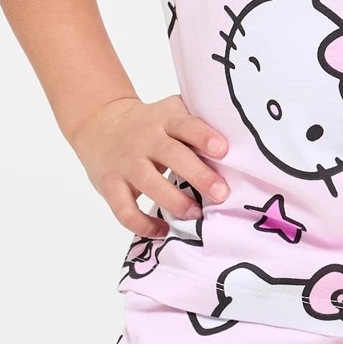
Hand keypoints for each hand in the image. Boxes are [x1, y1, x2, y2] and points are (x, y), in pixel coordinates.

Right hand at [68, 94, 228, 236]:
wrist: (100, 123)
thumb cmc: (150, 124)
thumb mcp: (170, 113)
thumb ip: (196, 123)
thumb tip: (242, 141)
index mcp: (164, 119)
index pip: (185, 124)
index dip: (204, 136)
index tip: (223, 150)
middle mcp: (144, 138)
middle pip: (173, 155)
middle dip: (199, 176)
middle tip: (221, 194)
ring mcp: (126, 162)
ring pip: (150, 184)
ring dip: (175, 202)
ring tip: (196, 214)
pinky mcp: (109, 184)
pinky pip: (125, 210)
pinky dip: (143, 225)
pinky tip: (162, 230)